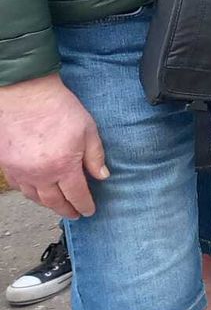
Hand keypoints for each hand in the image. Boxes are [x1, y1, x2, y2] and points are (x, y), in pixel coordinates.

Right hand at [0, 73, 107, 218]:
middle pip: (54, 201)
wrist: (27, 95)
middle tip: (75, 214)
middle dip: (66, 209)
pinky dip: (30, 193)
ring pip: (34, 197)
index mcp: (63, 167)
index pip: (76, 194)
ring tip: (58, 205)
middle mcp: (40, 174)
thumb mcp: (88, 131)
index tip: (89, 211)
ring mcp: (21, 171)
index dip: (84, 205)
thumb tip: (102, 176)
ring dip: (48, 204)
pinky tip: (37, 191)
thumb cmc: (59, 109)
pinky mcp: (7, 165)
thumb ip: (95, 157)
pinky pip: (19, 187)